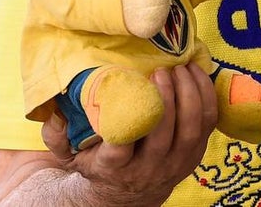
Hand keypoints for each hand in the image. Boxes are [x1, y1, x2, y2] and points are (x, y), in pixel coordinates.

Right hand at [42, 64, 217, 204]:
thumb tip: (53, 113)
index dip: (127, 123)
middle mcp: (147, 169)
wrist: (130, 192)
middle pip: (163, 136)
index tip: (127, 92)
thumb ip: (57, 135)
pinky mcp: (195, 154)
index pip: (120, 149)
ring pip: (190, 130)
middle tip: (161, 71)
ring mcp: (175, 163)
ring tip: (181, 68)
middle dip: (166, 100)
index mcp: (114, 167)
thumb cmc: (100, 161)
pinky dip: (206, 96)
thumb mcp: (72, 154)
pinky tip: (197, 74)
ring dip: (189, 95)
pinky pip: (208, 123)